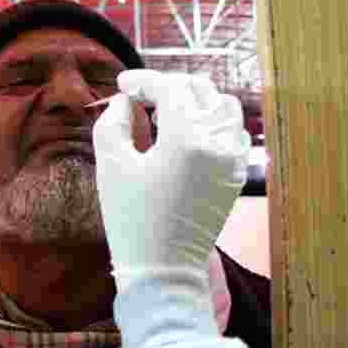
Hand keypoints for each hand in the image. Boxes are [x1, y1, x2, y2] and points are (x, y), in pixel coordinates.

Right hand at [92, 70, 250, 289]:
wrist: (163, 267)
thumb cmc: (131, 218)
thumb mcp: (111, 166)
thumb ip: (114, 122)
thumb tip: (126, 102)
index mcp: (186, 138)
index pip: (169, 88)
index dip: (143, 80)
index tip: (122, 85)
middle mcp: (217, 143)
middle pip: (200, 90)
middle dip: (168, 85)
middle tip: (140, 94)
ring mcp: (232, 159)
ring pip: (223, 106)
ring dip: (195, 100)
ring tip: (167, 109)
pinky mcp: (236, 175)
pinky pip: (233, 132)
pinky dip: (213, 121)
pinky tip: (189, 131)